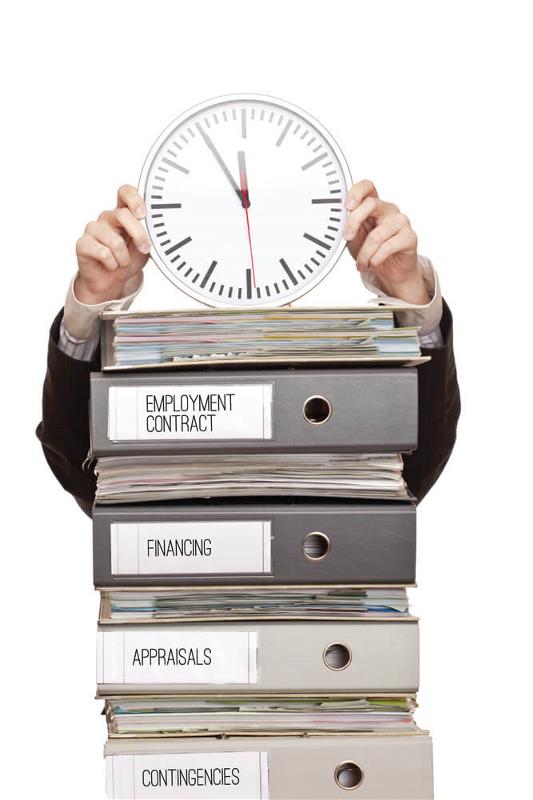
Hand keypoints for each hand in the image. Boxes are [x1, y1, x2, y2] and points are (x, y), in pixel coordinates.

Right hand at [74, 185, 150, 304]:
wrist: (110, 281)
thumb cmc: (127, 261)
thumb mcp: (144, 248)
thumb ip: (148, 235)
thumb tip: (152, 228)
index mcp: (122, 213)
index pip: (125, 192)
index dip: (134, 199)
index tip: (143, 214)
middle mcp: (106, 218)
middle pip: (123, 215)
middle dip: (139, 235)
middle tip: (144, 248)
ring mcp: (93, 229)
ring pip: (115, 241)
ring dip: (124, 258)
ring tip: (122, 261)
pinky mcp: (82, 244)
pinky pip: (103, 253)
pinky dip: (112, 264)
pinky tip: (110, 264)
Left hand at [342, 180, 428, 303]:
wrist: (391, 271)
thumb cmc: (372, 252)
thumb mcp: (354, 240)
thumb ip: (349, 228)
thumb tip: (341, 221)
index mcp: (374, 206)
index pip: (367, 187)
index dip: (356, 191)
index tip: (347, 206)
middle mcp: (388, 210)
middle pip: (371, 204)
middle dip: (353, 222)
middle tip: (346, 238)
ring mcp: (401, 222)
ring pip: (376, 234)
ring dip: (364, 254)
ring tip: (362, 263)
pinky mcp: (409, 237)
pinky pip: (388, 247)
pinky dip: (376, 259)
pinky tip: (374, 264)